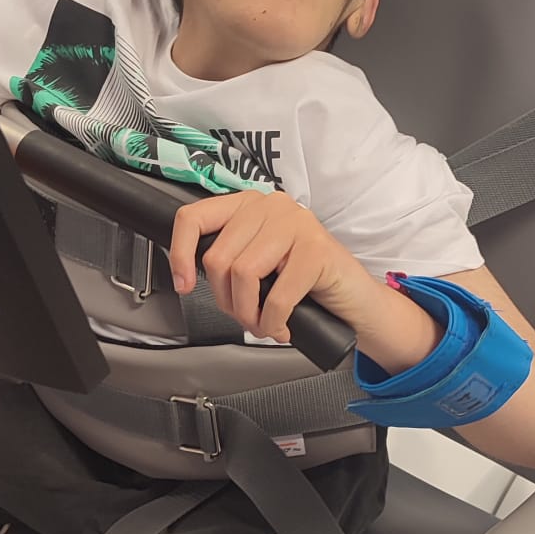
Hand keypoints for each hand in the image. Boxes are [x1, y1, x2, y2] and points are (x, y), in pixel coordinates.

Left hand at [169, 191, 371, 342]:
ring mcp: (295, 223)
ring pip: (243, 275)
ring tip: (264, 324)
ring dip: (249, 314)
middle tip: (247, 317)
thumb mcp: (257, 263)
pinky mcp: (316, 248)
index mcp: (248, 205)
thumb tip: (189, 275)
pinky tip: (281, 328)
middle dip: (227, 301)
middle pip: (218, 257)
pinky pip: (276, 296)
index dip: (180, 254)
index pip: (194, 217)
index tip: (184, 284)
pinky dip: (273, 322)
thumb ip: (227, 258)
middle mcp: (270, 205)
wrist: (354, 299)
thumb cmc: (303, 283)